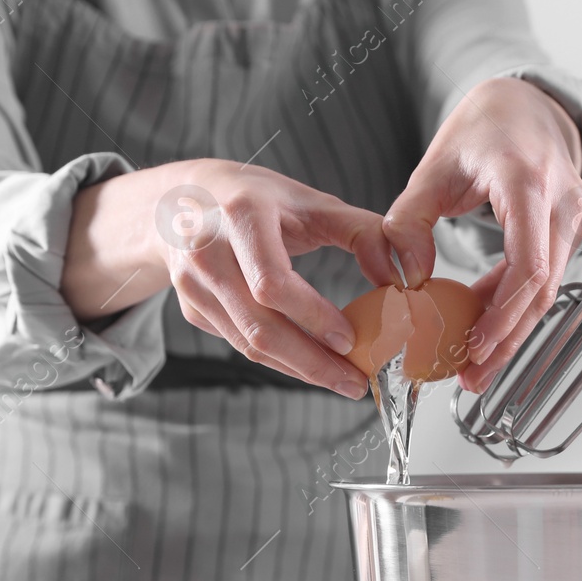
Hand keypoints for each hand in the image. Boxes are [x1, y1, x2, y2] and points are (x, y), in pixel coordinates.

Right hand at [64, 159, 400, 397]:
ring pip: (249, 345)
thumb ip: (363, 232)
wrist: (180, 200)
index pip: (272, 283)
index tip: (350, 339)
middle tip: (355, 382)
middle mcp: (206, 252)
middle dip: (312, 363)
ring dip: (299, 370)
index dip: (312, 317)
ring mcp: (193, 286)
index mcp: (239, 215)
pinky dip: (280, 359)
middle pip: (260, 328)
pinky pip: (242, 345)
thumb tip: (401, 276)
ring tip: (342, 380)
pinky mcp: (192, 309)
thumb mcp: (309, 200)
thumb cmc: (253, 197)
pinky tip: (311, 363)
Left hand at [382, 77, 581, 392]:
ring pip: (549, 290)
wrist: (524, 106)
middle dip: (508, 339)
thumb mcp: (430, 168)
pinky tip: (487, 332)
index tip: (477, 343)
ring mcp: (572, 217)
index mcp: (526, 179)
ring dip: (513, 332)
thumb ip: (409, 222)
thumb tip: (412, 279)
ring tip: (477, 368)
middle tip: (474, 376)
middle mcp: (561, 200)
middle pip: (544, 288)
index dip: (505, 311)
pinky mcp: (569, 232)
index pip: (528, 261)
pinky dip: (517, 308)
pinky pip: (545, 278)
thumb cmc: (481, 131)